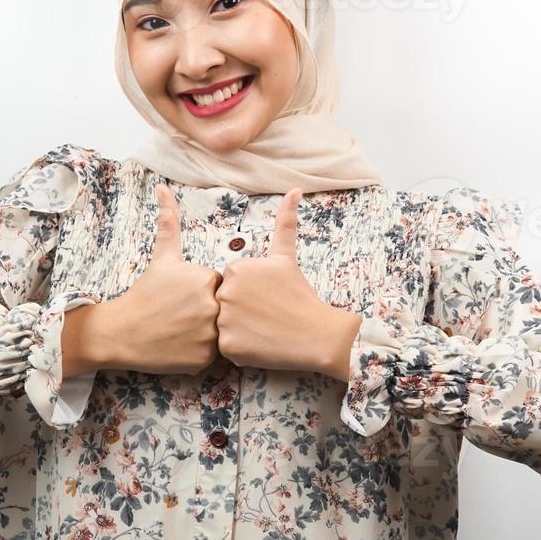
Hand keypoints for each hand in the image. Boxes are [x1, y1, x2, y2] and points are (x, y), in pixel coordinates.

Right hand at [70, 182, 222, 376]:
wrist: (120, 331)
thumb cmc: (143, 293)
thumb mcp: (161, 257)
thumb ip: (169, 222)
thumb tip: (162, 188)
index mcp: (205, 279)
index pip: (220, 287)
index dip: (204, 294)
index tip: (183, 299)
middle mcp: (211, 306)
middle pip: (222, 310)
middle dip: (206, 314)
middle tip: (181, 317)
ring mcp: (208, 336)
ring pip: (220, 334)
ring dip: (205, 334)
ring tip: (181, 331)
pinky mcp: (204, 360)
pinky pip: (212, 357)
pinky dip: (198, 354)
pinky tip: (180, 347)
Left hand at [214, 188, 361, 378]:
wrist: (317, 335)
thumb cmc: (301, 296)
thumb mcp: (287, 257)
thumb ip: (284, 223)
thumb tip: (294, 189)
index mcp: (237, 268)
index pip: (231, 284)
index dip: (248, 294)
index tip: (266, 299)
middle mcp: (226, 291)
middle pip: (224, 304)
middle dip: (242, 311)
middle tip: (266, 316)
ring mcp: (226, 320)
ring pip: (223, 327)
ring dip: (240, 330)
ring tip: (264, 330)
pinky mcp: (228, 346)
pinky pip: (226, 348)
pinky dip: (241, 349)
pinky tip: (260, 345)